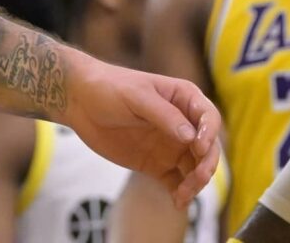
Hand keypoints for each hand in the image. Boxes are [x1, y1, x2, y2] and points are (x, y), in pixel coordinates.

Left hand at [64, 57, 221, 207]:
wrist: (80, 101)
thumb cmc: (109, 87)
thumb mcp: (136, 96)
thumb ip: (164, 115)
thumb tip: (191, 136)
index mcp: (183, 98)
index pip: (208, 117)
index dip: (209, 134)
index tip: (199, 148)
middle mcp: (182, 124)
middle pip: (207, 147)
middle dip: (206, 164)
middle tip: (197, 178)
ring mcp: (170, 146)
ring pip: (194, 168)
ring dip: (195, 183)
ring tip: (183, 195)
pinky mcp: (156, 165)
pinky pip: (176, 182)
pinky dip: (180, 193)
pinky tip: (177, 202)